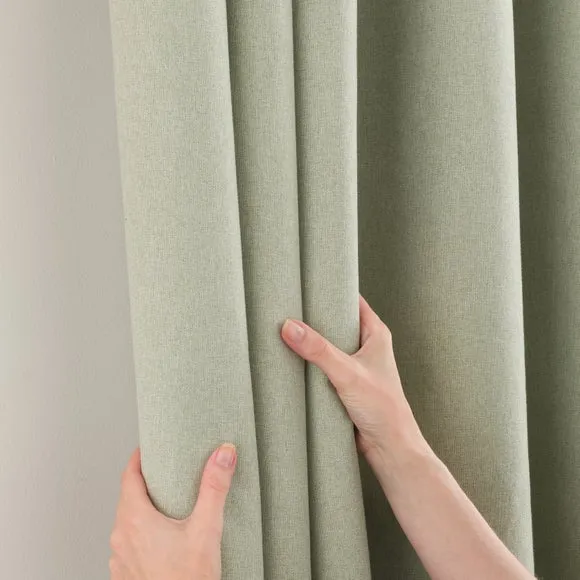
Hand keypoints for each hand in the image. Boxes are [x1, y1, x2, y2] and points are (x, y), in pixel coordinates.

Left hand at [109, 444, 236, 579]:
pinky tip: (162, 538)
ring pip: (127, 523)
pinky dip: (142, 533)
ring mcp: (120, 559)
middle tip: (164, 473)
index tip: (148, 448)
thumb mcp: (206, 529)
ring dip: (142, 510)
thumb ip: (214, 487)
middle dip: (145, 483)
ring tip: (166, 505)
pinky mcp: (126, 575)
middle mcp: (121, 537)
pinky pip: (129, 544)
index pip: (128, 476)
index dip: (138, 459)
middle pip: (127, 498)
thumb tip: (223, 454)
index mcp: (135, 520)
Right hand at [281, 295, 425, 467]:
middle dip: (315, 316)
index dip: (332, 290)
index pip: (352, 301)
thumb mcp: (348, 374)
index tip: (307, 284)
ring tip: (285, 330)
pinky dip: (310, 362)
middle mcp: (366, 346)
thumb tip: (289, 327)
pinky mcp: (345, 383)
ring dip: (311, 342)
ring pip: (328, 345)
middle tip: (288, 307)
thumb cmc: (383, 409)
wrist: (389, 447)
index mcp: (375, 334)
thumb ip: (319, 350)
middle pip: (336, 322)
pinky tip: (292, 360)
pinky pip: (324, 365)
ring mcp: (355, 365)